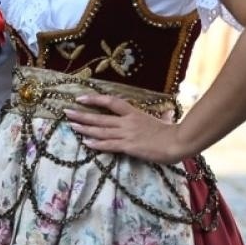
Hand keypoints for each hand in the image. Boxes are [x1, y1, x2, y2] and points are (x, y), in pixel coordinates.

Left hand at [65, 94, 187, 163]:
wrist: (178, 142)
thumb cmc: (173, 132)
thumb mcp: (165, 121)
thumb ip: (163, 117)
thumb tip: (168, 114)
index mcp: (135, 113)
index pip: (111, 102)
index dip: (95, 99)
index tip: (80, 98)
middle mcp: (127, 122)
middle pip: (100, 117)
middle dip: (81, 114)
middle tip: (66, 112)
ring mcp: (127, 134)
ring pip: (100, 131)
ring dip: (84, 128)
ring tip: (71, 125)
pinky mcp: (128, 147)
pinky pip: (109, 145)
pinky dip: (96, 144)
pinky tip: (86, 142)